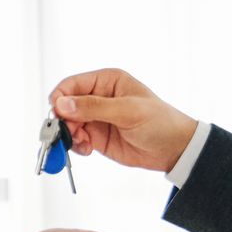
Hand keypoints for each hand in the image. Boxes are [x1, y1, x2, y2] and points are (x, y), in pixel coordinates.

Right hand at [48, 69, 199, 172]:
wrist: (174, 149)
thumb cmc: (159, 122)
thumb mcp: (128, 111)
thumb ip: (94, 107)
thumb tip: (63, 104)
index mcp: (106, 81)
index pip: (72, 84)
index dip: (60, 97)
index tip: (57, 114)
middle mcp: (97, 97)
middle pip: (65, 105)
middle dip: (63, 121)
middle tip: (69, 134)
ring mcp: (96, 117)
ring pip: (68, 124)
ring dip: (69, 135)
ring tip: (83, 144)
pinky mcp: (96, 136)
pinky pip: (76, 139)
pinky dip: (76, 145)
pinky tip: (87, 150)